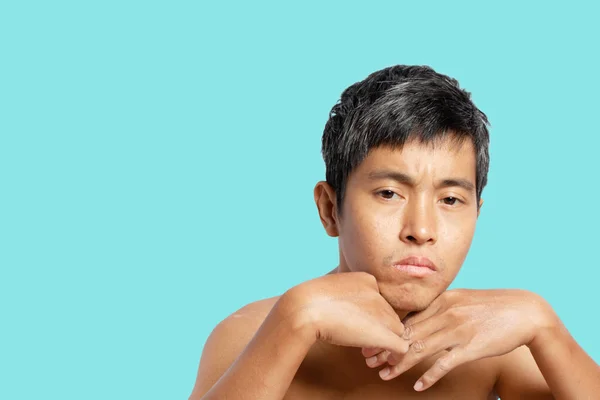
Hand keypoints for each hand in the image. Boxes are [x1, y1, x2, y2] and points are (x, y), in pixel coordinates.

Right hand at [280, 272, 409, 356]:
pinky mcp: (384, 334)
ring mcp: (383, 314)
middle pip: (388, 316)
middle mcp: (379, 295)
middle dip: (378, 329)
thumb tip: (341, 310)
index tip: (356, 325)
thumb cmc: (308, 301)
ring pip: (396, 330)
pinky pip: (401, 347)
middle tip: (363, 344)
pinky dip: (396, 356)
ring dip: (385, 342)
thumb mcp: (328, 292)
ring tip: (369, 354)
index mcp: (367, 280)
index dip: (370, 316)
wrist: (305, 308)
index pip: (379, 301)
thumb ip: (342, 298)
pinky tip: (386, 362)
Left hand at [362, 288, 553, 390]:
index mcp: (441, 300)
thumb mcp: (462, 299)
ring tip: (385, 374)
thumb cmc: (492, 306)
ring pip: (420, 349)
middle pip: (408, 334)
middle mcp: (445, 314)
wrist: (525, 312)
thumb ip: (440, 306)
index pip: (407, 319)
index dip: (386, 332)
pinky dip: (429, 375)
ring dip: (400, 364)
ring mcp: (457, 331)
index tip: (371, 341)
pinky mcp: (470, 348)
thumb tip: (419, 316)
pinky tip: (419, 386)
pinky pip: (444, 364)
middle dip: (385, 348)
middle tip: (368, 360)